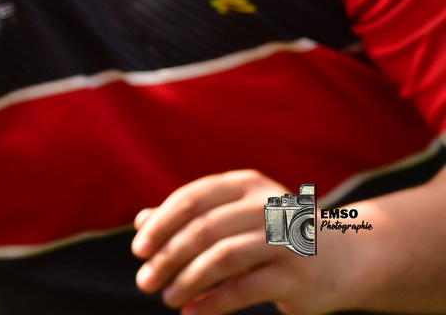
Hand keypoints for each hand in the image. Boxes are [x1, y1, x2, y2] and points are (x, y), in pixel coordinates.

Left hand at [131, 170, 350, 313]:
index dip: (161, 224)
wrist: (348, 258)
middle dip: (168, 257)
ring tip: (166, 297)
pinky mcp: (297, 275)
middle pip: (203, 229)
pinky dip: (213, 302)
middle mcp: (267, 207)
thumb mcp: (236, 218)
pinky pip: (244, 288)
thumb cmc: (275, 235)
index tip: (139, 250)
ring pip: (222, 258)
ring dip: (187, 280)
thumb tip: (141, 223)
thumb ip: (191, 218)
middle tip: (145, 281)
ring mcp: (285, 240)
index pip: (192, 199)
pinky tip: (191, 312)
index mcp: (247, 185)